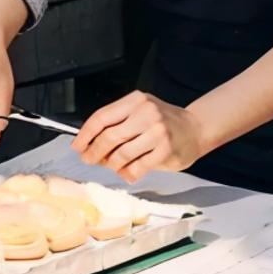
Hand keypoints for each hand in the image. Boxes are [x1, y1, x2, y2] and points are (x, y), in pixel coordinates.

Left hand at [72, 91, 205, 182]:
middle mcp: (146, 113)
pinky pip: (136, 167)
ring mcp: (157, 132)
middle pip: (109, 136)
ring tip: (112, 166)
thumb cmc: (163, 122)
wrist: (195, 129)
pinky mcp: (165, 150)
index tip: (77, 146)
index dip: (86, 134)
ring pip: (121, 154)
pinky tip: (128, 172)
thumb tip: (89, 144)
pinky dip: (127, 173)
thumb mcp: (140, 112)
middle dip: (94, 152)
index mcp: (136, 100)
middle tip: (89, 159)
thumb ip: (118, 123)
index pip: (102, 116)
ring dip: (111, 165)